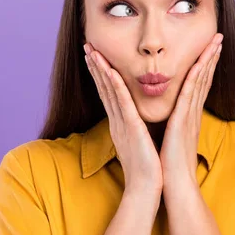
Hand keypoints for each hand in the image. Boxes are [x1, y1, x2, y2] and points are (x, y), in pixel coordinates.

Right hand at [84, 43, 162, 195]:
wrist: (146, 188)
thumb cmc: (146, 167)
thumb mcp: (139, 142)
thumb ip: (135, 129)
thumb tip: (135, 120)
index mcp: (121, 124)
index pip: (109, 94)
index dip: (102, 74)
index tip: (96, 57)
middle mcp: (117, 121)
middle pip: (104, 89)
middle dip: (96, 67)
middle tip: (87, 47)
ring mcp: (122, 124)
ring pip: (109, 92)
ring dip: (101, 70)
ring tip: (92, 52)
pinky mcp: (131, 129)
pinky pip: (122, 104)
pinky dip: (115, 87)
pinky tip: (110, 72)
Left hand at [159, 33, 223, 189]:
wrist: (175, 185)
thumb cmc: (171, 165)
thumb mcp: (174, 139)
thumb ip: (176, 126)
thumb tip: (174, 119)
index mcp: (189, 116)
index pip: (199, 85)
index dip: (206, 65)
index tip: (210, 49)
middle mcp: (193, 113)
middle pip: (204, 78)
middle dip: (211, 56)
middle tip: (218, 37)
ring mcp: (190, 115)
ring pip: (200, 81)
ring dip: (207, 60)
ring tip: (215, 42)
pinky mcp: (183, 121)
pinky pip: (189, 93)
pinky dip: (195, 76)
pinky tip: (198, 63)